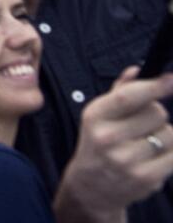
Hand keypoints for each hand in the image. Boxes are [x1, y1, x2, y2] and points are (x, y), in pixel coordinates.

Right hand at [53, 68, 172, 222]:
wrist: (92, 188)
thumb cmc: (98, 144)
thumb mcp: (99, 116)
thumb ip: (120, 92)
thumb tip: (138, 70)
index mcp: (95, 115)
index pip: (129, 96)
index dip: (154, 86)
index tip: (170, 79)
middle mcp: (108, 137)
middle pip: (157, 113)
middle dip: (157, 115)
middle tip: (143, 125)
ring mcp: (128, 159)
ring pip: (170, 134)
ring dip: (165, 135)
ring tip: (147, 144)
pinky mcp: (146, 178)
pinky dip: (170, 153)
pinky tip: (155, 157)